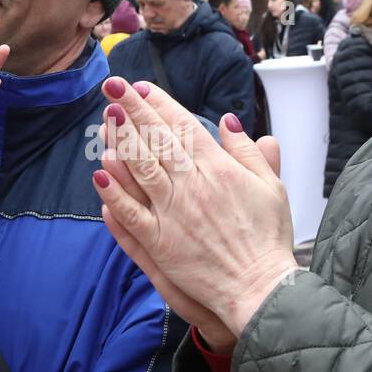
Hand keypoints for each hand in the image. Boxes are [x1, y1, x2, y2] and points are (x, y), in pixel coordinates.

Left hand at [92, 78, 299, 338]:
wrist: (260, 286)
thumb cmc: (269, 238)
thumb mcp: (271, 186)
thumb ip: (248, 152)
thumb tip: (229, 122)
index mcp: (218, 168)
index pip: (182, 125)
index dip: (159, 103)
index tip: (141, 87)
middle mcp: (191, 185)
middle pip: (156, 139)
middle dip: (133, 109)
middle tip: (112, 85)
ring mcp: (172, 213)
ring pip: (140, 168)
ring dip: (121, 140)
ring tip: (106, 117)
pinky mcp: (160, 242)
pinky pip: (131, 213)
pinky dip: (114, 192)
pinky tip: (100, 172)